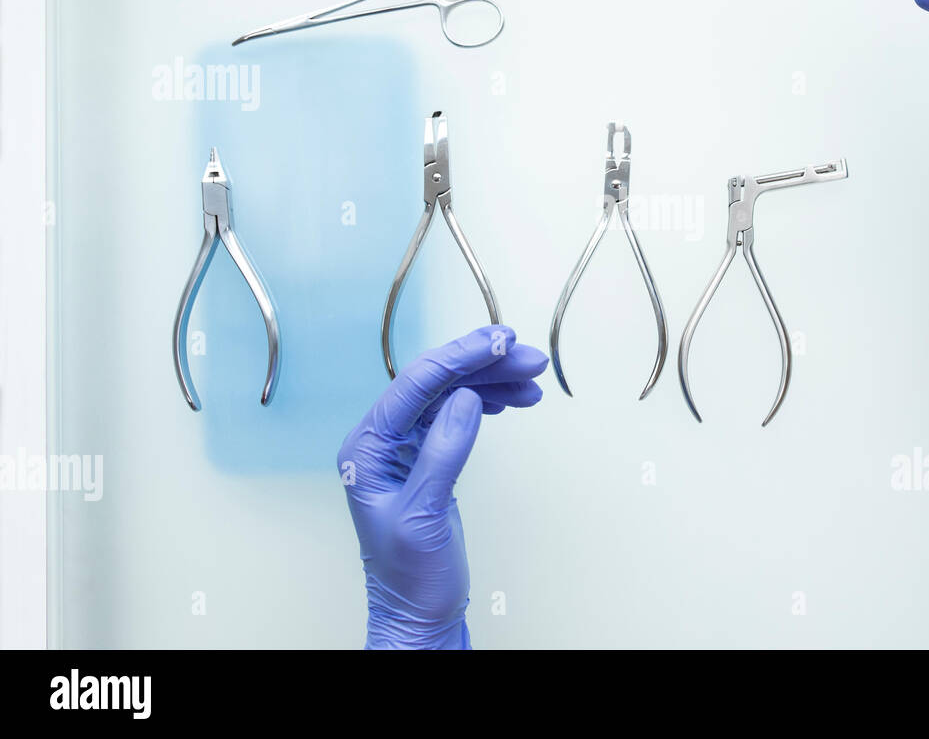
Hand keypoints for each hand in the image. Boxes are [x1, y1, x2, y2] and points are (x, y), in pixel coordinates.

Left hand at [337, 325, 546, 648]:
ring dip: (493, 381)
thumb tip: (465, 398)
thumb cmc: (409, 576)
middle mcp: (382, 440)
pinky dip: (489, 402)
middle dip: (484, 364)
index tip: (498, 344)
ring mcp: (406, 448)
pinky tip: (513, 399)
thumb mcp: (424, 514)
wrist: (418, 614)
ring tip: (532, 377)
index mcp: (367, 447)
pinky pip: (459, 415)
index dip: (459, 358)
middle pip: (436, 382)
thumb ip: (442, 453)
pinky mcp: (428, 458)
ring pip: (452, 394)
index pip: (414, 385)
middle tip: (528, 356)